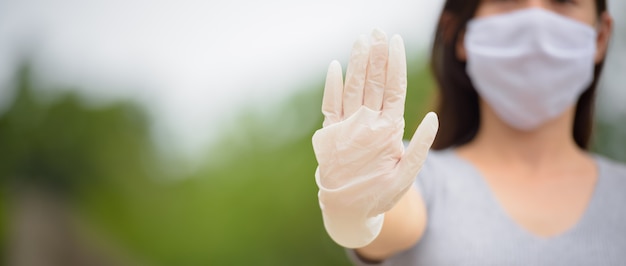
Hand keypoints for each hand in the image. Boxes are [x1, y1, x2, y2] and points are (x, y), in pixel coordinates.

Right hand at [312, 29, 438, 247]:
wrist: (352, 210)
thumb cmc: (381, 194)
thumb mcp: (406, 174)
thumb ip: (420, 146)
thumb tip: (434, 117)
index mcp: (389, 127)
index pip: (393, 88)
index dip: (395, 65)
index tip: (397, 41)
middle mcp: (369, 121)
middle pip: (374, 82)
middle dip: (377, 56)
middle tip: (377, 31)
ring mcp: (349, 125)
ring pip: (354, 88)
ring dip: (357, 64)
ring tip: (361, 40)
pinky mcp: (331, 133)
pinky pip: (331, 105)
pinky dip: (332, 87)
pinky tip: (336, 67)